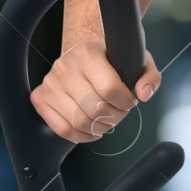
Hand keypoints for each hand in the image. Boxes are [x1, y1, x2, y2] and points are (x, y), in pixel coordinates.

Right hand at [32, 37, 160, 143]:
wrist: (82, 54)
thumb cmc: (111, 60)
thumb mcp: (136, 60)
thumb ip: (149, 76)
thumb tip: (144, 95)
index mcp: (88, 54)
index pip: (110, 89)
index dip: (126, 102)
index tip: (130, 101)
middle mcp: (65, 67)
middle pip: (95, 109)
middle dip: (115, 117)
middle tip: (120, 112)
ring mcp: (50, 84)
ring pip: (79, 122)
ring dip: (100, 128)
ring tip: (108, 119)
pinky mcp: (40, 98)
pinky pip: (62, 129)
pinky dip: (82, 136)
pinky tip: (93, 130)